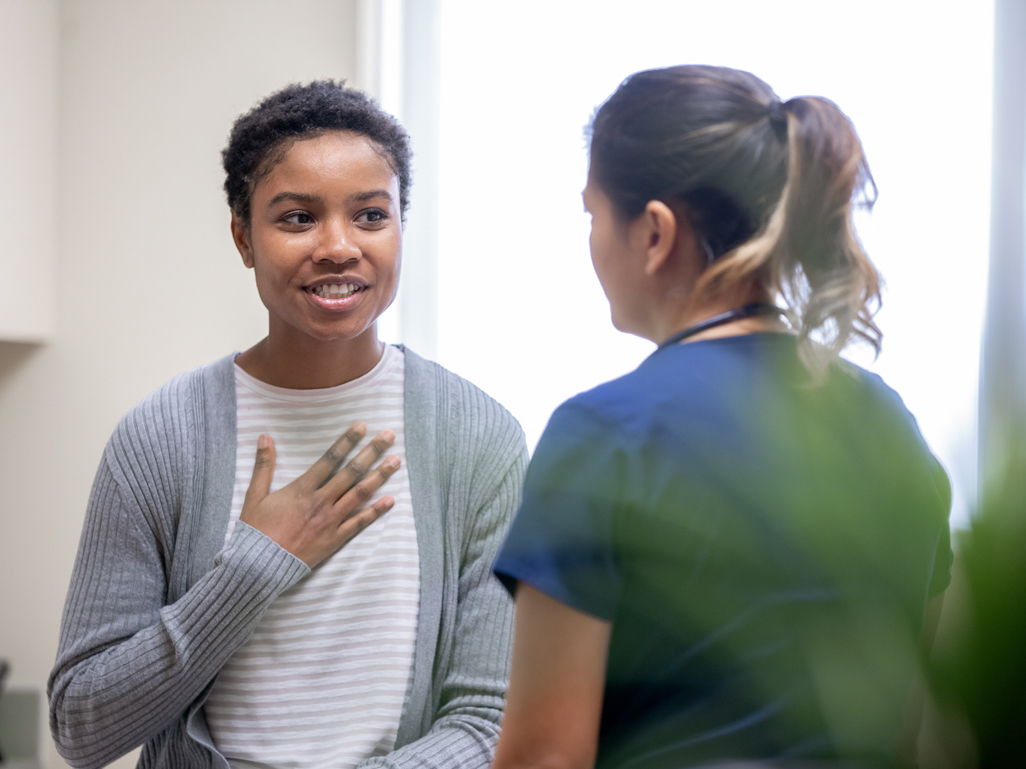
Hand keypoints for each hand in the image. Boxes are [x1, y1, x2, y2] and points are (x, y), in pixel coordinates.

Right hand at [240, 423, 399, 567]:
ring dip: (380, 476)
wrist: (258, 567)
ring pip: (360, 494)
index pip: (330, 459)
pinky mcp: (335, 539)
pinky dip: (376, 511)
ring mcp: (330, 521)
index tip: (362, 426)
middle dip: (371, 452)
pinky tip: (390, 500)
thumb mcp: (255, 495)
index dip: (347, 441)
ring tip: (396, 461)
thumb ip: (263, 465)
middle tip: (388, 436)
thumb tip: (265, 436)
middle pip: (352, 472)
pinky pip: (359, 523)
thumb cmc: (256, 531)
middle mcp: (321, 502)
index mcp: (303, 489)